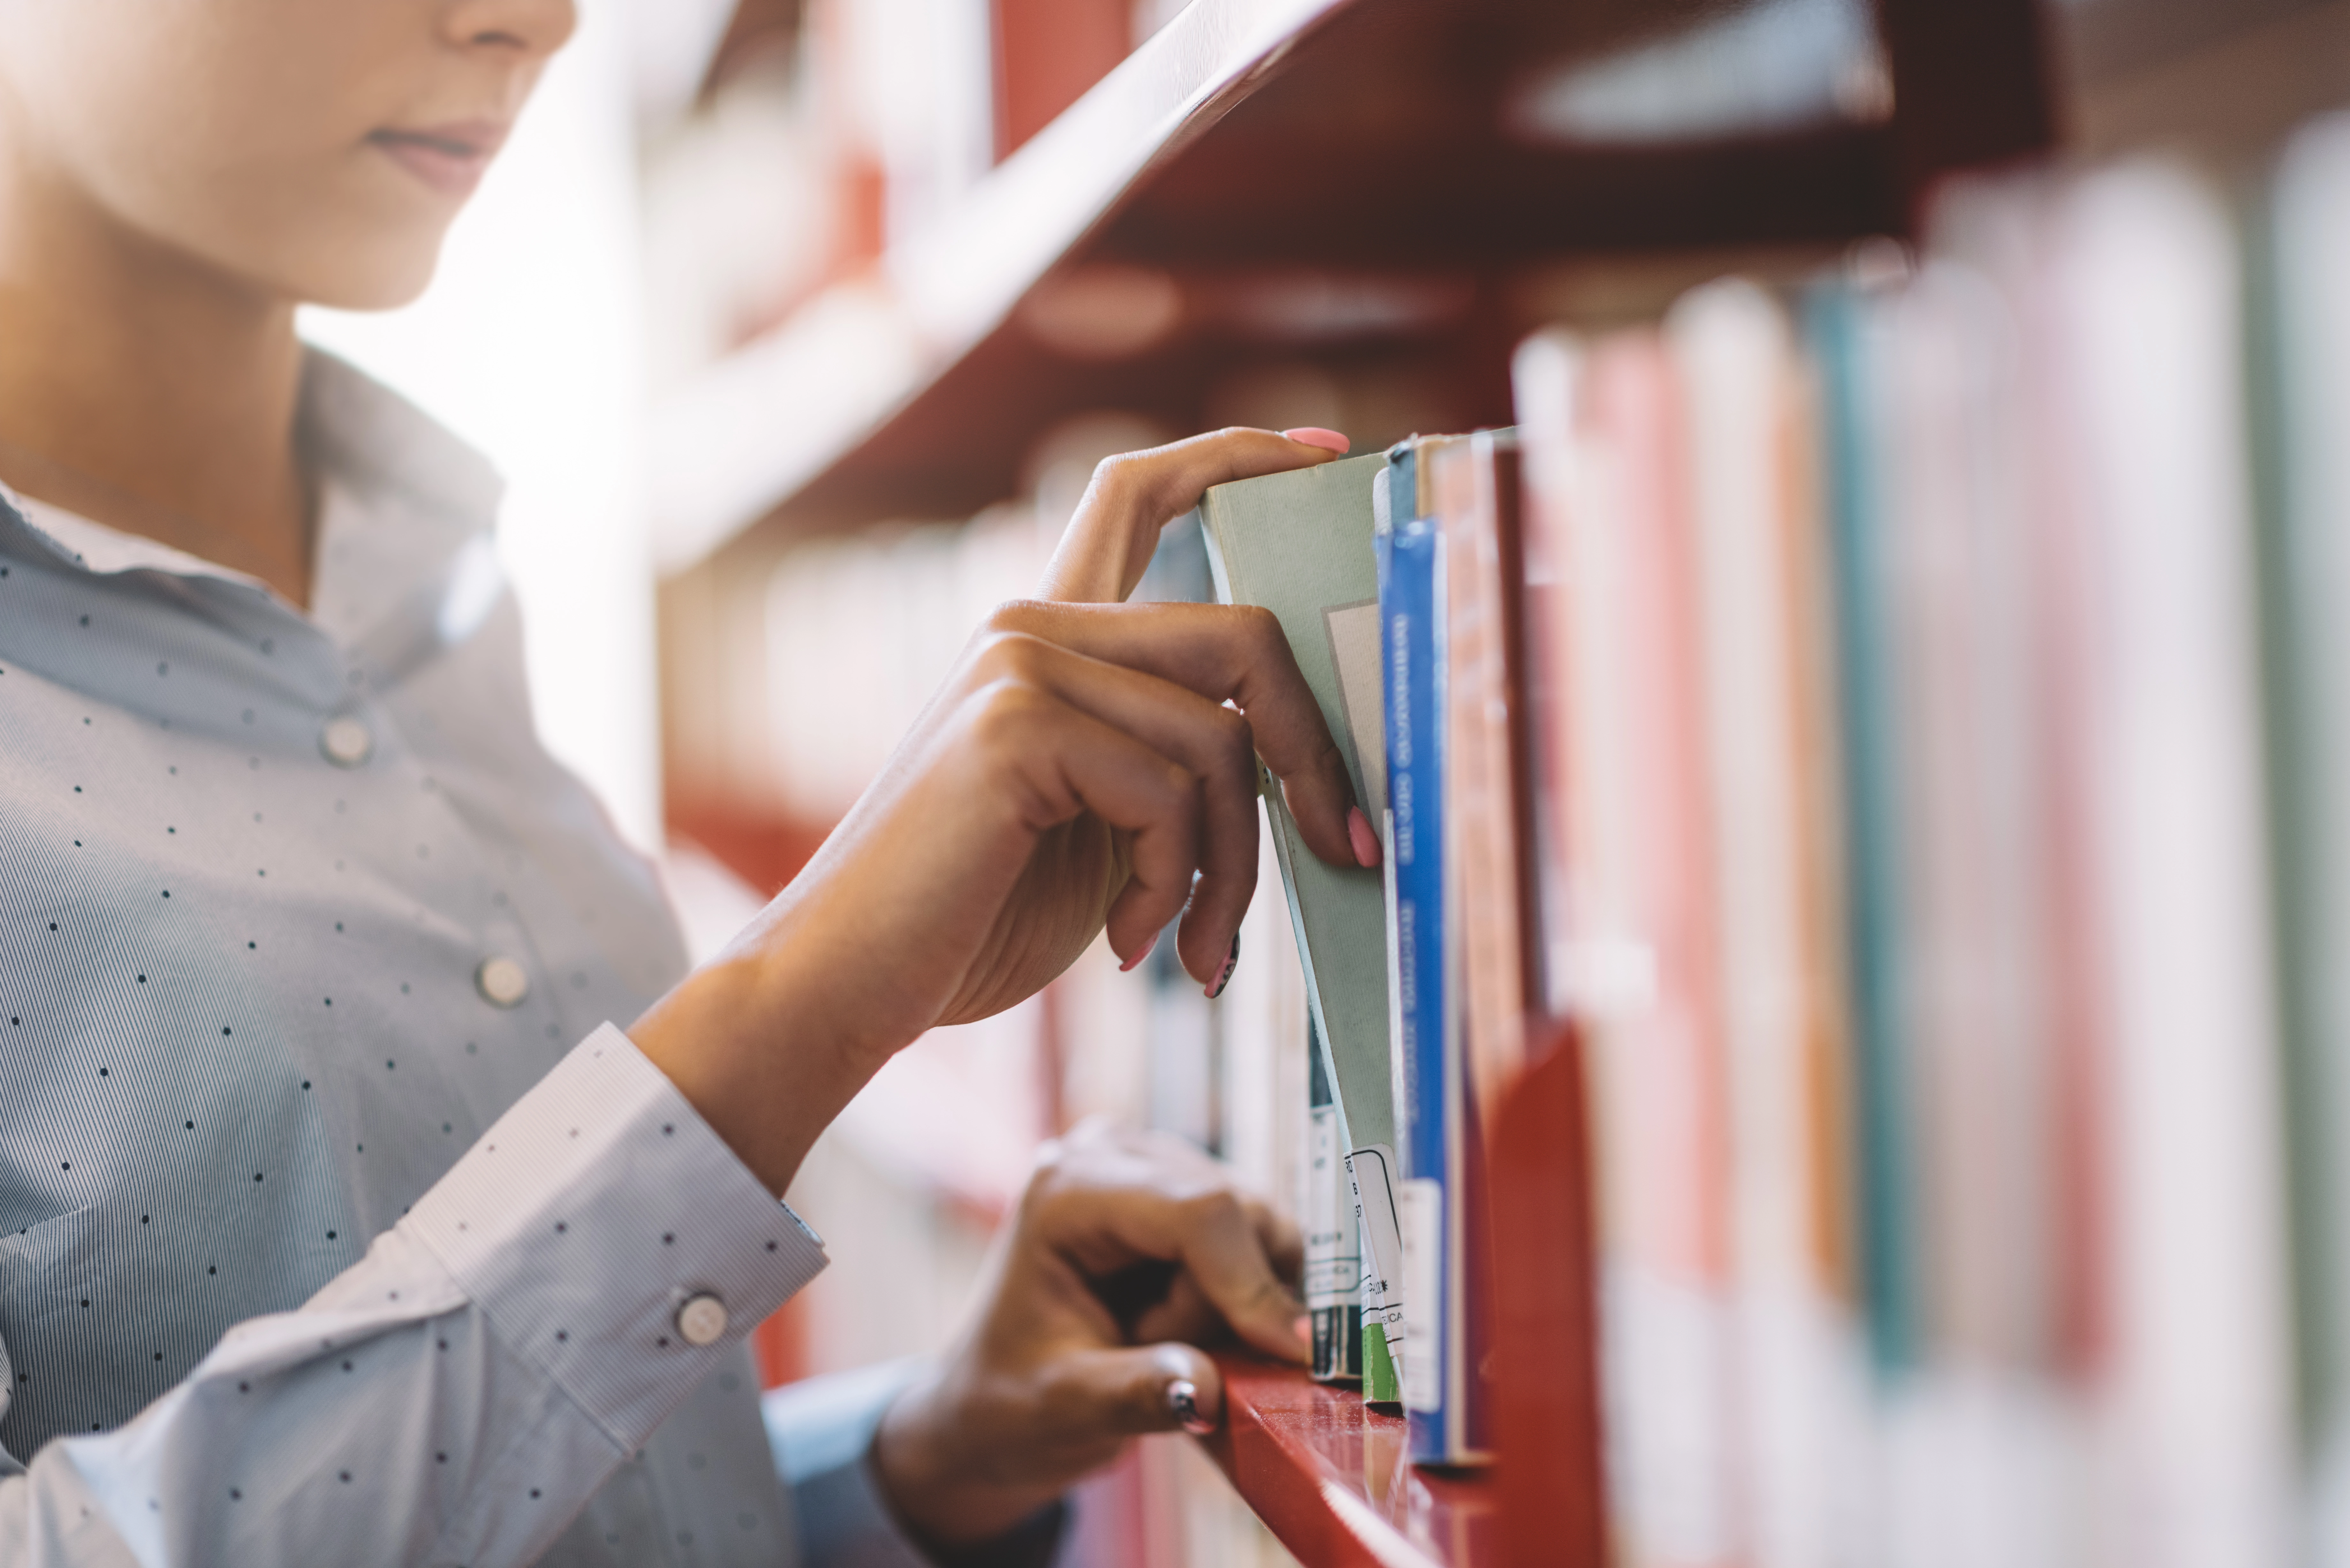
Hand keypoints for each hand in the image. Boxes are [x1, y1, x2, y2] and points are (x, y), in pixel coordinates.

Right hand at [631, 428, 1365, 1195]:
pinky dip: (1176, 887)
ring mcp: (1017, 665)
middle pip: (1242, 635)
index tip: (1327, 454)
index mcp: (1044, 635)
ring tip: (1199, 945)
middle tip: (1341, 847)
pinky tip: (1132, 944)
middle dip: (1314, 753)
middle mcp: (1028, 624)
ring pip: (1221, 738)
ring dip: (1235, 865)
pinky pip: (1171, 795)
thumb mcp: (1105, 825)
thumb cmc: (975, 917)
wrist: (849, 984)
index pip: (1139, 490)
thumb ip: (1177, 764)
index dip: (1239, 456)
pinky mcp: (1015, 726)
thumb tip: (1313, 768)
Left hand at [871, 1119, 1308, 1548]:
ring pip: (1260, 1227)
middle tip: (1163, 1356)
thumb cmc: (1012, 1398)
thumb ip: (1138, 1394)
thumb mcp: (1065, 1408)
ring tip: (1159, 1340)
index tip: (1290, 1352)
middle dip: (1228, 1305)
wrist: (996, 1394)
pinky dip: (1242, 1295)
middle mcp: (1113, 1152)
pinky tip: (1186, 1325)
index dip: (1250, 1282)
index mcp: (1067, 1189)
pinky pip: (1258, 1239)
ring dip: (1234, 1304)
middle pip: (1238, 1214)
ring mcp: (1153, 1163)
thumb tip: (1211, 1391)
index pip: (1196, 1211)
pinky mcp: (1185, 1188)